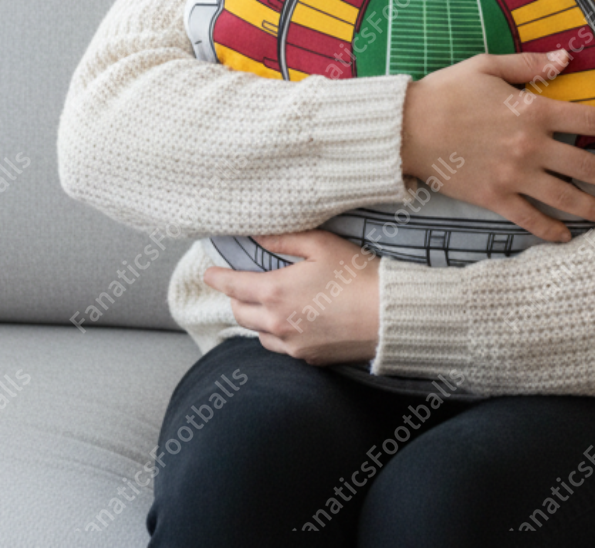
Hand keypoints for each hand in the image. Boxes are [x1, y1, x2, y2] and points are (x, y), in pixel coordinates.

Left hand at [202, 230, 379, 365]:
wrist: (386, 314)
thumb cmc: (355, 274)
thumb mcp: (320, 245)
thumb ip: (283, 239)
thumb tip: (256, 235)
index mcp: (275, 292)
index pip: (233, 286)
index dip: (217, 278)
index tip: (208, 274)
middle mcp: (277, 323)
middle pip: (240, 314)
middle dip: (235, 298)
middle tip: (240, 285)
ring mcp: (292, 345)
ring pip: (259, 334)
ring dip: (256, 318)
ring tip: (267, 304)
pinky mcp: (309, 359)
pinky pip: (282, 348)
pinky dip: (278, 334)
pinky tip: (292, 321)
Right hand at [401, 49, 594, 243]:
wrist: (408, 126)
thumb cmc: (446, 91)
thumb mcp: (487, 65)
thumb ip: (529, 64)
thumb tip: (566, 56)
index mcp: (532, 111)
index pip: (587, 118)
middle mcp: (530, 146)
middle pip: (585, 164)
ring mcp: (514, 176)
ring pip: (566, 197)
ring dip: (594, 208)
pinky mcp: (495, 197)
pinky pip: (531, 219)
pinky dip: (552, 231)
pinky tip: (567, 237)